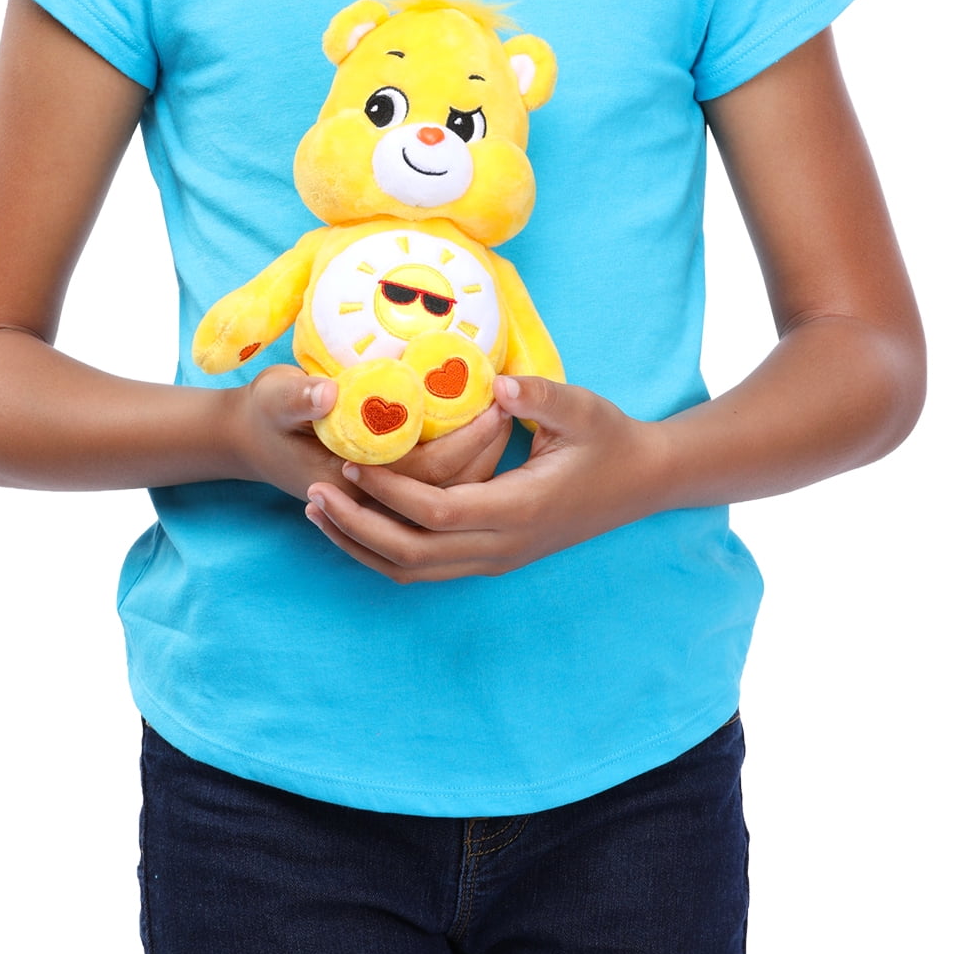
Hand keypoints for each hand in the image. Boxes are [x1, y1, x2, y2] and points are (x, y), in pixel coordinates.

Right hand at [224, 367, 511, 500]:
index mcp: (352, 480)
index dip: (465, 439)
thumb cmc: (264, 416)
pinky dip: (464, 467)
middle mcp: (373, 501)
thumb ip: (298, 398)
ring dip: (480, 460)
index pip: (427, 470)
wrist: (250, 442)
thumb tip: (326, 393)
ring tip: (502, 416)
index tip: (494, 402)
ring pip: (449, 492)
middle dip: (484, 449)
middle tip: (508, 405)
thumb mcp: (274, 397)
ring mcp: (381, 502)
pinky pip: (438, 488)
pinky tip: (481, 438)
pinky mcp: (387, 494)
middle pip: (449, 487)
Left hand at [303, 374, 667, 581]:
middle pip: (412, 553)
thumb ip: (539, 395)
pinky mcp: (491, 556)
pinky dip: (383, 551)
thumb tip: (496, 383)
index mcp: (519, 509)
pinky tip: (356, 523)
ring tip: (317, 510)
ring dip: (361, 544)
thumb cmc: (610, 439)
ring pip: (413, 570)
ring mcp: (496, 558)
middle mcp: (502, 546)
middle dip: (356, 526)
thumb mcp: (582, 409)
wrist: (642, 481)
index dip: (390, 493)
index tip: (351, 464)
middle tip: (311, 491)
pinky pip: (426, 566)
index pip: (438, 512)